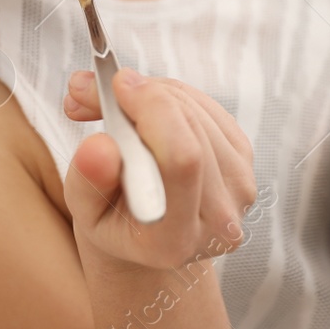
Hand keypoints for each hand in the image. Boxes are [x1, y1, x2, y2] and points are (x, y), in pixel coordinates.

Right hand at [62, 67, 257, 273]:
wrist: (148, 241)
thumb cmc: (114, 226)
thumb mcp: (86, 212)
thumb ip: (90, 182)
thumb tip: (99, 146)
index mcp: (176, 240)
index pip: (182, 162)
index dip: (153, 111)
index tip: (116, 87)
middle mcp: (219, 217)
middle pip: (190, 129)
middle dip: (141, 95)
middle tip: (92, 89)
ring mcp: (239, 188)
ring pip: (196, 110)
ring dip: (151, 92)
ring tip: (111, 100)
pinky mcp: (243, 159)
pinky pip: (206, 106)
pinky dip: (170, 95)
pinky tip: (143, 106)